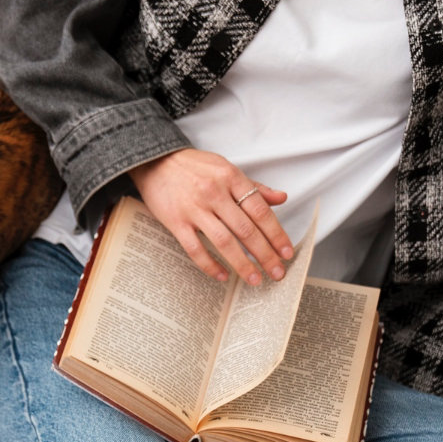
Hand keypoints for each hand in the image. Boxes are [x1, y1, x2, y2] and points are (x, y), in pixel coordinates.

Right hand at [129, 149, 291, 284]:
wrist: (156, 161)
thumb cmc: (194, 167)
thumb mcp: (226, 168)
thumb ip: (253, 187)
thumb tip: (281, 198)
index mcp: (231, 178)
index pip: (260, 211)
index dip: (276, 234)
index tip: (287, 252)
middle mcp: (214, 193)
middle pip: (246, 230)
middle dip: (265, 255)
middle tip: (277, 273)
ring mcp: (194, 208)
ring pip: (223, 242)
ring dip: (242, 264)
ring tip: (255, 279)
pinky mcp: (176, 222)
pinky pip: (195, 249)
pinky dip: (210, 265)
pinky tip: (223, 275)